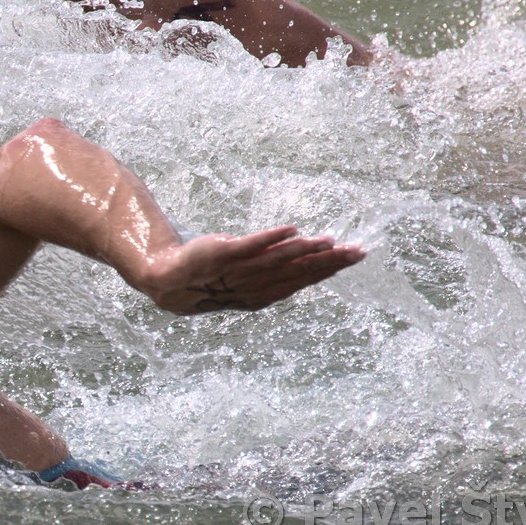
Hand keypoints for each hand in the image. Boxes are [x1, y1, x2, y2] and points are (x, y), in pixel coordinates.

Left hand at [137, 226, 363, 314]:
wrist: (169, 279)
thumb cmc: (214, 279)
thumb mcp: (249, 277)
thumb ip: (277, 270)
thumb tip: (307, 254)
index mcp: (266, 294)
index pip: (304, 279)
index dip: (331, 269)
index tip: (356, 256)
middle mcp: (255, 285)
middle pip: (298, 272)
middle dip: (329, 261)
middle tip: (356, 251)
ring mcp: (239, 270)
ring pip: (279, 260)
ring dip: (305, 250)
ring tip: (329, 241)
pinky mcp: (223, 253)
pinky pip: (250, 246)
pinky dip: (272, 239)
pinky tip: (291, 230)